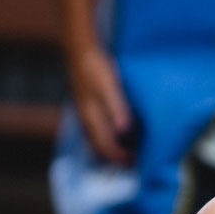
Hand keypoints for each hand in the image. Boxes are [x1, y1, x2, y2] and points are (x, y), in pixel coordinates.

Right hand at [66, 46, 133, 164]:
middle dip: (113, 158)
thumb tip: (124, 131)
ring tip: (124, 152)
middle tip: (132, 162)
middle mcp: (85, 119)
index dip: (119, 158)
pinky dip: (102, 137)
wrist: (79, 50)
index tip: (135, 162)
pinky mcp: (84, 105)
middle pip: (98, 147)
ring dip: (107, 149)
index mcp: (92, 117)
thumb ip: (117, 108)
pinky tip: (112, 133)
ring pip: (93, 140)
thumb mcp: (109, 86)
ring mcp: (82, 112)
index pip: (105, 146)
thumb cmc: (96, 67)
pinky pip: (92, 129)